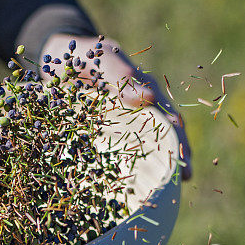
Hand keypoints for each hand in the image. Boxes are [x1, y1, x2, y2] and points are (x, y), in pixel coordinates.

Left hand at [40, 33, 191, 179]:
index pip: (169, 117)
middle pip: (164, 135)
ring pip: (145, 147)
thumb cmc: (86, 57)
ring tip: (168, 188)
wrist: (59, 61)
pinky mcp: (106, 134)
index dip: (179, 136)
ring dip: (156, 167)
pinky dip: (128, 169)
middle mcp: (139, 111)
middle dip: (176, 157)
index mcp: (145, 92)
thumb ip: (123, 76)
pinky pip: (120, 152)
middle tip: (185, 178)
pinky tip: (131, 188)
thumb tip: (149, 98)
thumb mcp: (103, 59)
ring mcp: (123, 124)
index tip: (185, 155)